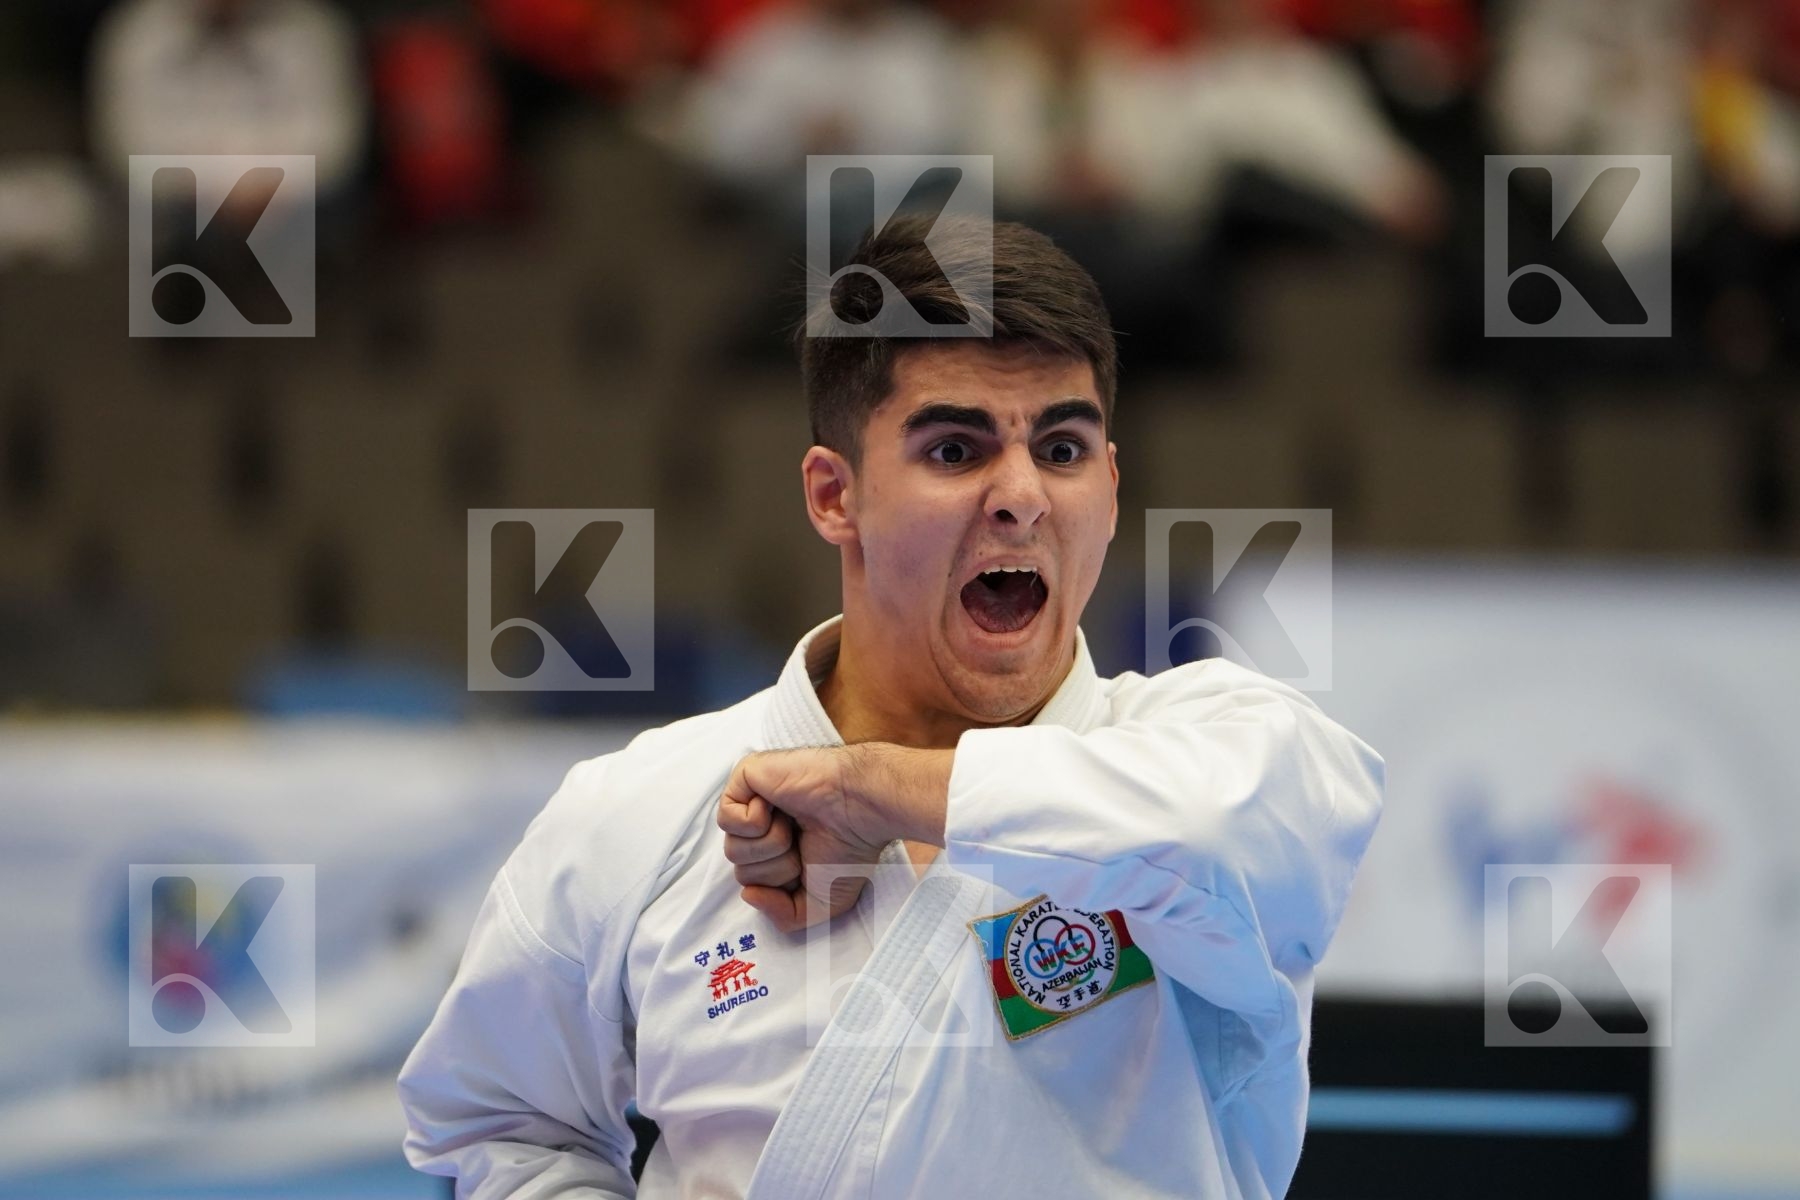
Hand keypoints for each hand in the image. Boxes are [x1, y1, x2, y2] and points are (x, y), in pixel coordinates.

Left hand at [717, 747, 891, 932]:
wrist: (859, 810)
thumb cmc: (848, 850)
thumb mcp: (820, 904)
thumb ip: (783, 916)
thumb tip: (748, 894)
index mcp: (777, 851)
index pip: (752, 884)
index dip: (780, 885)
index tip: (809, 865)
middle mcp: (762, 826)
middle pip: (741, 870)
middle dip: (777, 867)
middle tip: (804, 841)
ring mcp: (752, 801)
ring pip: (733, 849)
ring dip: (771, 845)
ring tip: (794, 824)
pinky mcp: (744, 777)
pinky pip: (727, 819)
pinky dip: (758, 822)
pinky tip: (779, 806)